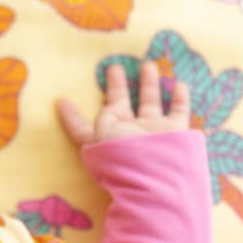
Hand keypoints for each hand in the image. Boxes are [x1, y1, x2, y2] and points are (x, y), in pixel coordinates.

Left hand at [56, 60, 189, 146]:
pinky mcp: (174, 132)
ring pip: (150, 101)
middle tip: (113, 67)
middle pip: (119, 105)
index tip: (61, 100)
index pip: (81, 127)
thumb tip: (119, 104)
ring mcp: (151, 132)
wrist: (157, 178)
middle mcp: (126, 134)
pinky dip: (181, 98)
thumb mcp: (102, 131)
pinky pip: (179, 111)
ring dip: (149, 83)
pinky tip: (181, 84)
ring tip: (147, 64)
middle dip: (116, 86)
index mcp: (103, 138)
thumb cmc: (122, 156)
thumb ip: (106, 112)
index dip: (71, 115)